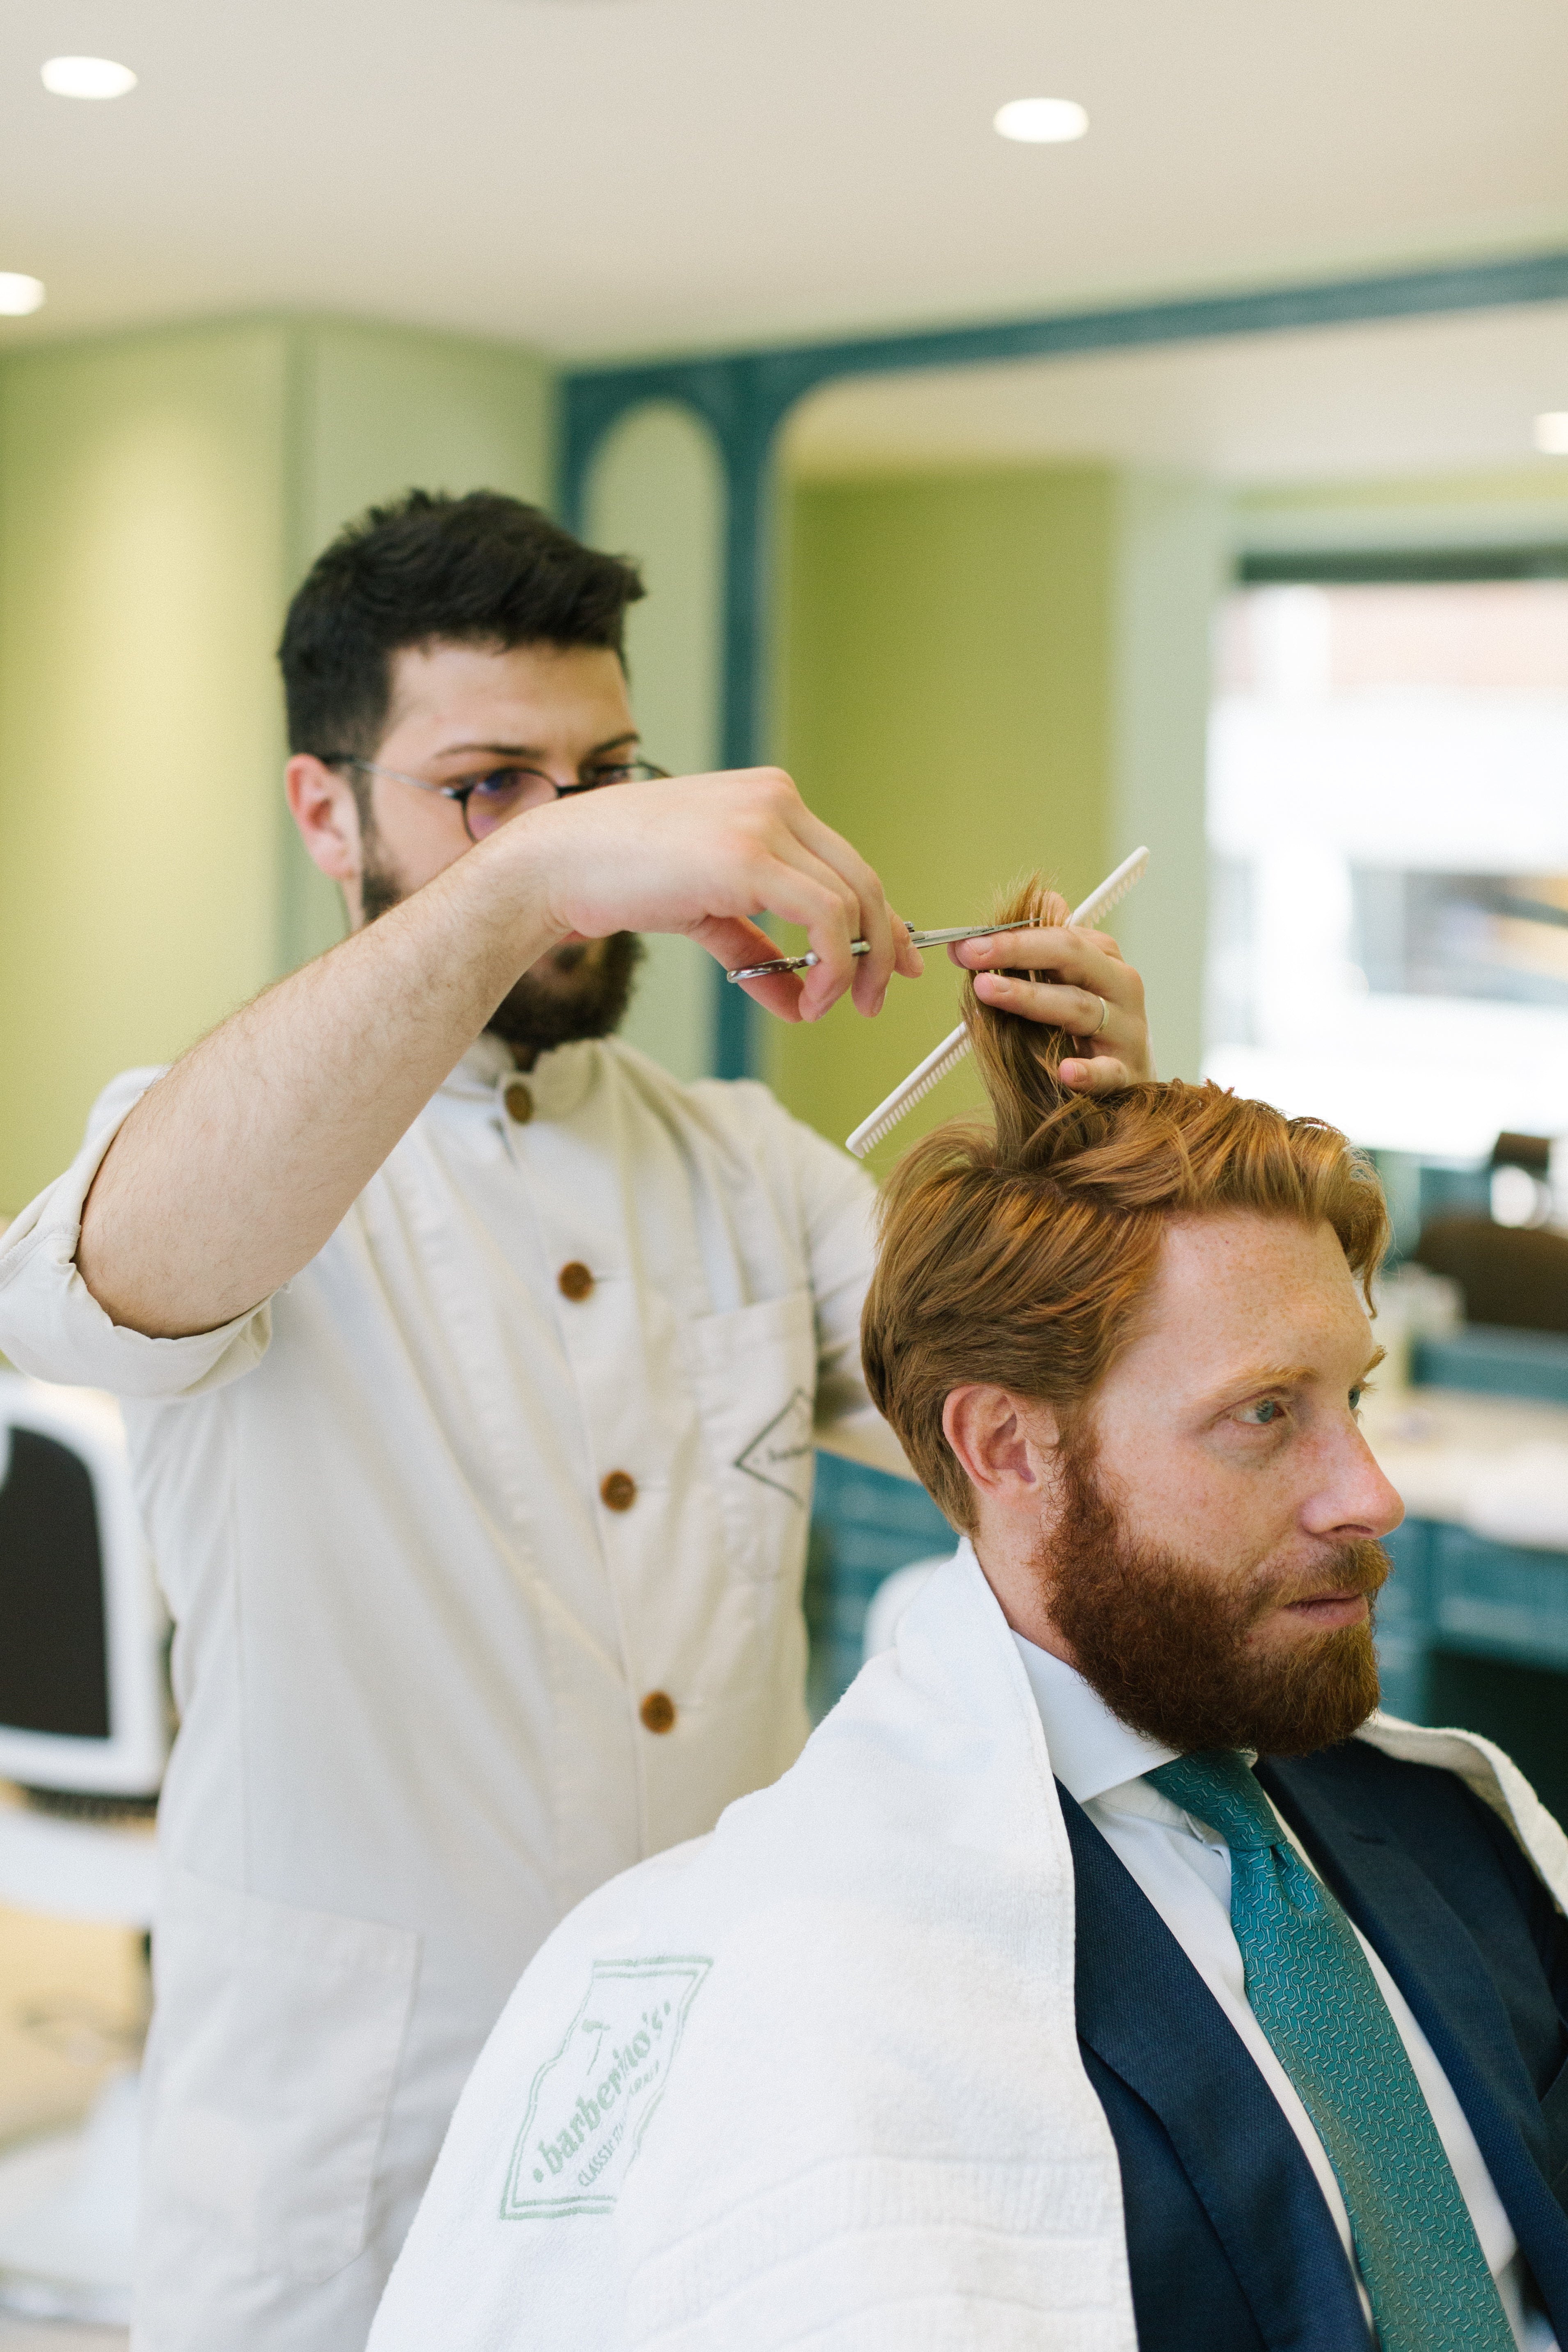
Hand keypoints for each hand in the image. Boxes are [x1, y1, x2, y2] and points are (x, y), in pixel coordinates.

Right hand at [497, 768, 922, 1022]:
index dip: (880, 918)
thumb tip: (798, 1000)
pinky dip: (833, 963)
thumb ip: (756, 950)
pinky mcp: (748, 856)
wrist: (556, 864)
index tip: (890, 962)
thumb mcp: (706, 912)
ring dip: (851, 967)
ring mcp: (764, 822)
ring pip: (851, 901)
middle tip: (871, 999)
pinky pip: (825, 916)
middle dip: (880, 947)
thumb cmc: (619, 878)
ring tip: (825, 1007)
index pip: (847, 861)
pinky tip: (812, 996)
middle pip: (863, 880)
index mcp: (769, 798)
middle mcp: (776, 800)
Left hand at [950, 891, 1153, 1090]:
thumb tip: (1031, 903)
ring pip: (1080, 1007)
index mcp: (1103, 959)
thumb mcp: (1068, 984)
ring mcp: (1127, 1030)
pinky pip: (1108, 1071)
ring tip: (989, 993)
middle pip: (1072, 957)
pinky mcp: (1128, 1074)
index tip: (965, 943)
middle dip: (1017, 950)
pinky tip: (1066, 1072)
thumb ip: (1045, 951)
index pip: (1060, 934)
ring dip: (1031, 998)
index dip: (1010, 934)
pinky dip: (1088, 1072)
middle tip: (972, 954)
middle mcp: (1120, 986)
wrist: (1128, 1082)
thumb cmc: (1089, 1029)